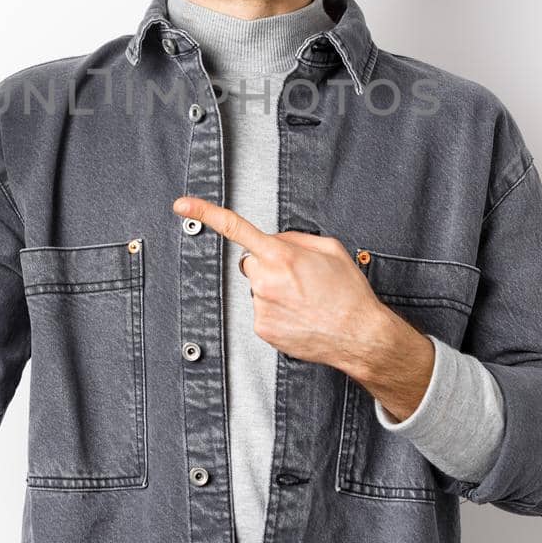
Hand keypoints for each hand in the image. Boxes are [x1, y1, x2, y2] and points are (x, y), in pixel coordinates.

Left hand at [171, 195, 389, 376]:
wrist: (359, 336)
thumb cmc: (349, 294)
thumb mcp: (330, 249)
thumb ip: (295, 238)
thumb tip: (275, 241)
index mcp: (282, 255)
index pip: (235, 228)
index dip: (205, 213)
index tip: (182, 206)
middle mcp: (266, 280)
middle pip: (252, 262)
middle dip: (269, 265)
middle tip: (299, 278)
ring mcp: (261, 307)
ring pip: (258, 289)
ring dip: (275, 291)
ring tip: (305, 300)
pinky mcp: (262, 329)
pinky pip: (262, 311)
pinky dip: (277, 311)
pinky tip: (299, 315)